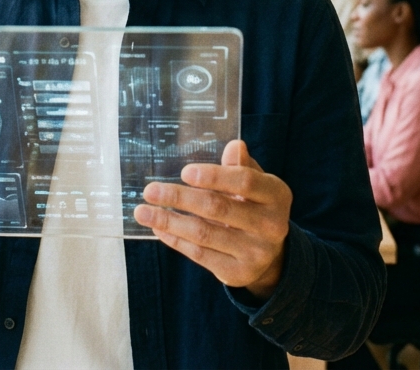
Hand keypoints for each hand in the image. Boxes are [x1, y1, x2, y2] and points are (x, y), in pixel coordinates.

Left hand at [133, 139, 291, 299]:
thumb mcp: (255, 185)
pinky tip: (159, 229)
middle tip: (150, 190)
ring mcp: (256, 253)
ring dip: (169, 221)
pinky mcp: (238, 273)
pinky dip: (176, 240)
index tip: (184, 172)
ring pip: (204, 234)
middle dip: (180, 198)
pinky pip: (200, 254)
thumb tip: (234, 146)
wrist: (269, 255)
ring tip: (143, 212)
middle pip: (219, 208)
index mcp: (276, 195)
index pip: (245, 182)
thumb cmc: (254, 206)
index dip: (214, 176)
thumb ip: (241, 167)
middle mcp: (272, 225)